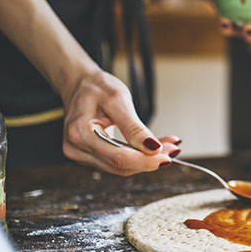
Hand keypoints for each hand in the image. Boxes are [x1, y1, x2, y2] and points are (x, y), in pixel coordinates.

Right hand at [60, 69, 180, 175]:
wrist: (80, 84)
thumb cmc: (96, 87)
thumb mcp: (118, 99)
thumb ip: (134, 127)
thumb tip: (152, 148)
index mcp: (80, 133)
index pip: (118, 157)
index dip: (145, 160)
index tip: (167, 156)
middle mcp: (77, 149)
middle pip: (121, 165)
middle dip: (150, 160)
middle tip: (173, 148)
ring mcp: (82, 155)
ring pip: (121, 167)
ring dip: (146, 159)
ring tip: (167, 145)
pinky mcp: (91, 156)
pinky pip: (118, 162)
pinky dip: (138, 156)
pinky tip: (153, 147)